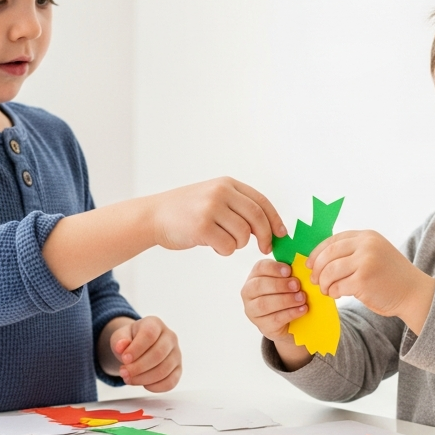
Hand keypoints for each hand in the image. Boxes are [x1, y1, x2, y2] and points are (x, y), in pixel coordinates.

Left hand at [103, 316, 181, 391]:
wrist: (138, 348)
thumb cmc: (130, 341)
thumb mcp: (120, 337)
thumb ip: (119, 340)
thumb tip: (121, 347)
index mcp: (155, 324)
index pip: (149, 334)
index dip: (136, 349)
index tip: (124, 359)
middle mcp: (170, 337)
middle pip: (158, 354)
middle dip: (138, 367)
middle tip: (123, 373)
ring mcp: (176, 353)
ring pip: (164, 370)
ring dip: (144, 379)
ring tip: (129, 379)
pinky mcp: (178, 369)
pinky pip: (171, 382)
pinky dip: (155, 387)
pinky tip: (144, 384)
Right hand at [148, 177, 285, 255]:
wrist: (154, 215)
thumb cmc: (186, 211)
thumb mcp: (213, 197)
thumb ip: (237, 206)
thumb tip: (268, 226)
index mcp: (227, 184)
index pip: (261, 201)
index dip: (275, 219)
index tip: (281, 234)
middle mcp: (221, 192)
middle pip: (257, 218)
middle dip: (265, 236)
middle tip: (264, 248)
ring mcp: (211, 208)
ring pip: (243, 235)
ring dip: (237, 244)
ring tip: (221, 240)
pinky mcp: (202, 226)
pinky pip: (227, 246)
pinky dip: (223, 250)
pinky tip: (210, 244)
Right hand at [240, 259, 311, 369]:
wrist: (290, 322)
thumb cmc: (288, 296)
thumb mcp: (287, 282)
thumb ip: (290, 274)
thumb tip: (302, 265)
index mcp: (255, 276)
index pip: (260, 268)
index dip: (274, 268)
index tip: (289, 270)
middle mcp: (249, 293)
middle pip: (259, 286)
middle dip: (280, 285)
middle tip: (297, 285)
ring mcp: (253, 311)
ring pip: (264, 304)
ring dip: (285, 300)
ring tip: (301, 298)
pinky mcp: (263, 326)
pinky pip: (275, 319)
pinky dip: (290, 313)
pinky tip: (302, 309)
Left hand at [305, 230, 434, 331]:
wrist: (414, 293)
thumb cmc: (391, 277)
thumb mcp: (375, 254)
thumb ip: (353, 252)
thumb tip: (320, 259)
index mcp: (367, 236)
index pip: (333, 240)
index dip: (317, 253)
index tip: (310, 264)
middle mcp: (366, 245)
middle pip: (328, 254)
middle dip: (317, 269)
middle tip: (315, 280)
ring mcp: (365, 262)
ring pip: (329, 271)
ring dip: (324, 283)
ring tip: (327, 290)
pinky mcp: (363, 280)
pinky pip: (337, 286)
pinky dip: (333, 292)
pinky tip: (337, 295)